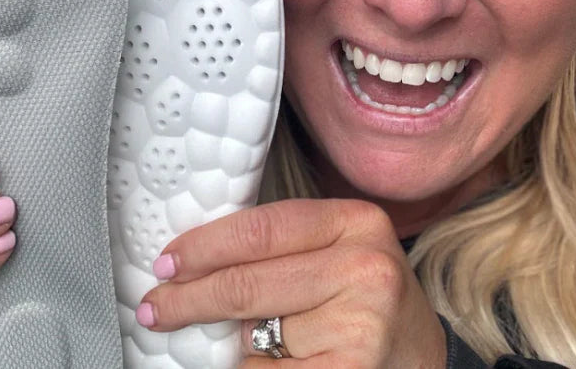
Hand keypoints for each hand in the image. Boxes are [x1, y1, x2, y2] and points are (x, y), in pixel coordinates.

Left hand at [136, 199, 446, 367]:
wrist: (418, 351)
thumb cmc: (363, 295)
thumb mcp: (333, 251)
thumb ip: (280, 249)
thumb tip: (192, 265)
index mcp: (355, 221)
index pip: (259, 229)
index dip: (203, 247)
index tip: (166, 262)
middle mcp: (366, 267)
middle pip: (248, 282)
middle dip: (190, 298)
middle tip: (156, 307)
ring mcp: (363, 325)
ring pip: (257, 333)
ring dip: (230, 340)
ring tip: (230, 338)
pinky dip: (250, 368)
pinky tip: (251, 362)